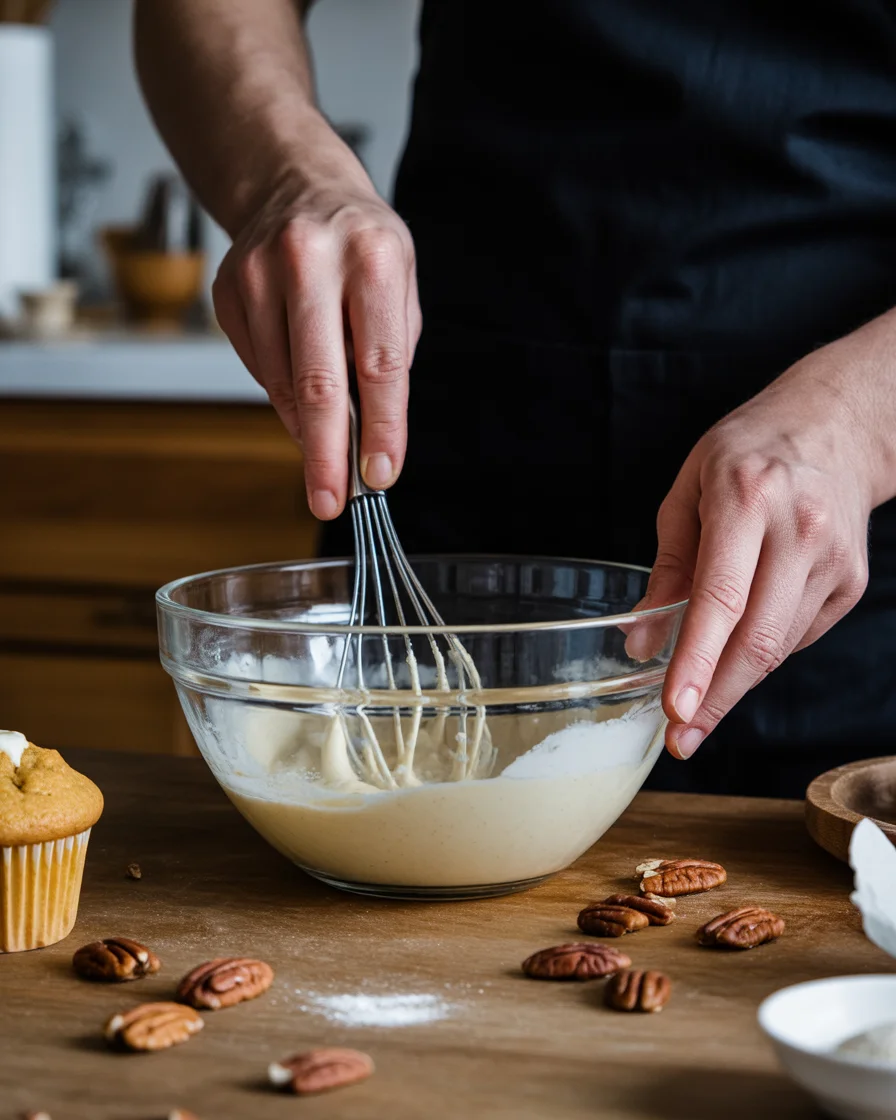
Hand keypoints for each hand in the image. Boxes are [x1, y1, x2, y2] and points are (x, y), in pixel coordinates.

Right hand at [212, 172, 420, 519]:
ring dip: (307, 430)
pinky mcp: (227, 291)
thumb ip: (388, 358)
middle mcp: (311, 260)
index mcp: (373, 257)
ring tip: (326, 453)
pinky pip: (258, 367)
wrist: (294, 183)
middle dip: (327, 454)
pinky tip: (300, 397)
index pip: (381, 364)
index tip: (380, 475)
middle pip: (318, 381)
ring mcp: (259, 273)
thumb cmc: (361, 246)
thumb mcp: (399, 286)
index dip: (381, 429)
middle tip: (330, 502)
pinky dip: (283, 397)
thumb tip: (367, 440)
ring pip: (282, 381)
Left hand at [636, 357, 873, 758]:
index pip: (721, 596)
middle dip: (715, 699)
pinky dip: (762, 654)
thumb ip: (667, 567)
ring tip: (696, 707)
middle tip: (680, 740)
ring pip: (779, 648)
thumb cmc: (746, 454)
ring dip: (734, 686)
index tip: (674, 709)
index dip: (696, 659)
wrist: (835, 426)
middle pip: (758, 639)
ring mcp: (833, 559)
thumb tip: (641, 641)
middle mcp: (799, 530)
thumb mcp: (687, 492)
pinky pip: (798, 638)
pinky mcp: (851, 582)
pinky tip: (739, 647)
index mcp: (746, 498)